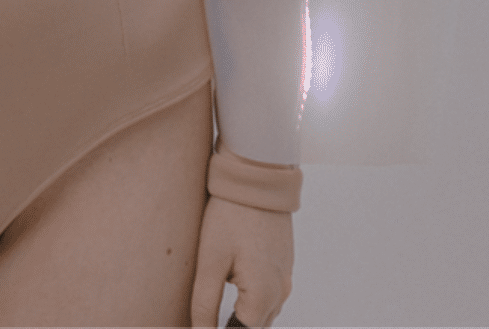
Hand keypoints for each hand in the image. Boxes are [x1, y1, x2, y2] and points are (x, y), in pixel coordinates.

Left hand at [189, 197, 292, 327]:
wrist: (256, 174)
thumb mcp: (210, 260)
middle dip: (233, 325)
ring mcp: (285, 275)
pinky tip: (234, 287)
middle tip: (208, 316)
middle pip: (255, 325)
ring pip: (264, 311)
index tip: (204, 324)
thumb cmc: (231, 214)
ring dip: (244, 314)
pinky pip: (269, 292)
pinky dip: (253, 299)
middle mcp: (281, 289)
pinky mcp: (283, 262)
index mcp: (264, 294)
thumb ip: (205, 303)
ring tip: (218, 309)